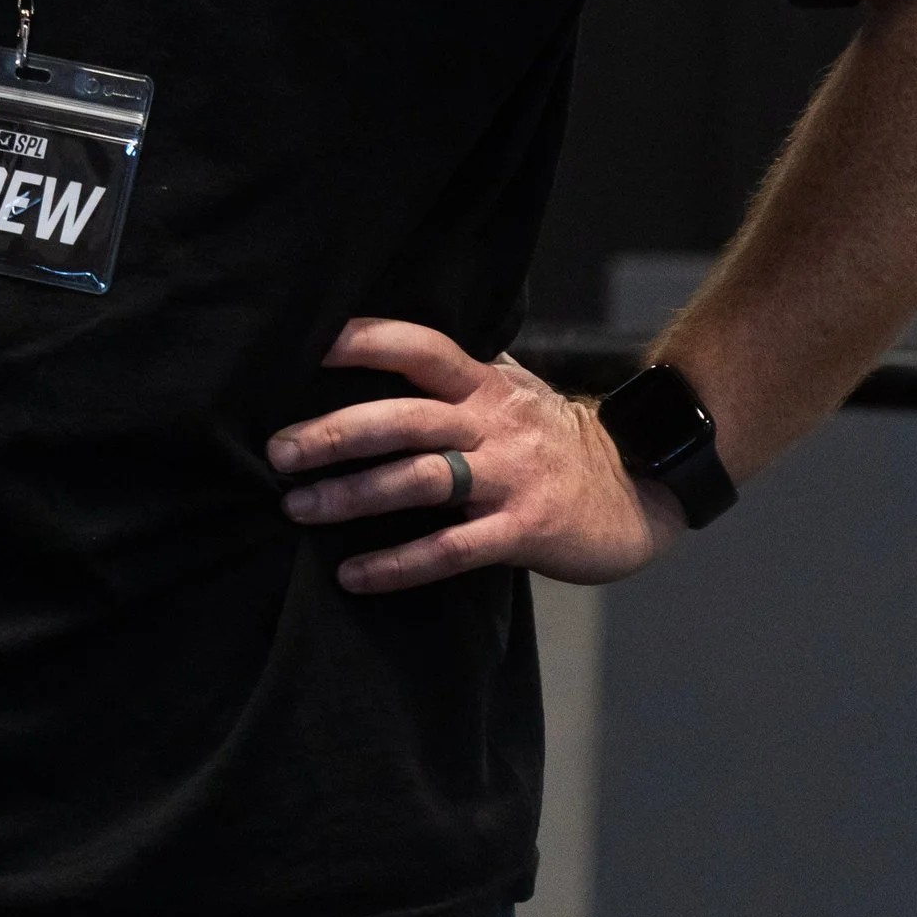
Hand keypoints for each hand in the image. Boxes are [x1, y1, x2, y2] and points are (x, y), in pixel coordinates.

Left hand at [268, 317, 684, 593]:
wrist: (639, 488)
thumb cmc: (557, 439)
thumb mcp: (514, 390)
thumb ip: (459, 373)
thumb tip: (387, 348)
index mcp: (486, 383)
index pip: (420, 348)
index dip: (366, 342)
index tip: (308, 347)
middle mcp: (493, 423)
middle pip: (405, 418)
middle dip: (336, 433)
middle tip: (277, 452)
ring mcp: (510, 477)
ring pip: (420, 480)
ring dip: (353, 495)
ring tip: (298, 507)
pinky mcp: (523, 530)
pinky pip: (451, 549)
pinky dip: (398, 564)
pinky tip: (354, 574)